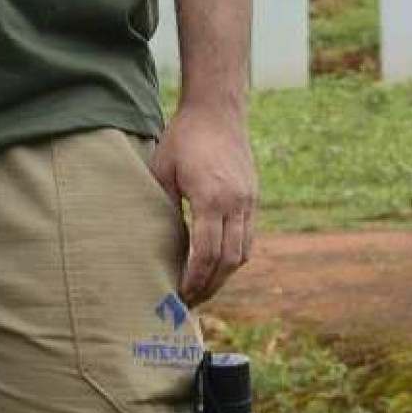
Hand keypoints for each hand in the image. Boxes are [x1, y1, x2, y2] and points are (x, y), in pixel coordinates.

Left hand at [147, 105, 256, 304]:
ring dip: (225, 275)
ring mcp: (249, 200)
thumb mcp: (163, 172)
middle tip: (191, 301)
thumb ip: (163, 208)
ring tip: (204, 288)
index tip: (180, 294)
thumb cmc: (183, 138)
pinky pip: (248, 236)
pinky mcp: (253, 197)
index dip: (195, 279)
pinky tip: (218, 264)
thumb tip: (158, 247)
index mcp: (211, 197)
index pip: (207, 253)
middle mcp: (236, 202)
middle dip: (211, 285)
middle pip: (229, 259)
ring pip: (243, 252)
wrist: (217, 111)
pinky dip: (234, 256)